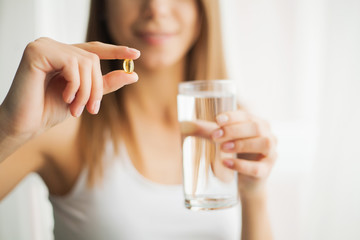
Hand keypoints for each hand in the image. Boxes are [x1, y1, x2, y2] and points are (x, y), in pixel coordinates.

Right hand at [0, 37, 139, 138]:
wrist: (25, 124)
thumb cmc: (50, 109)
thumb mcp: (84, 96)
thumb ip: (106, 84)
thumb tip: (133, 75)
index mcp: (64, 55)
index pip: (94, 48)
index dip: (115, 51)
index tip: (135, 54)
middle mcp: (54, 46)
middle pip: (93, 58)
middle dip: (97, 87)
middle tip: (92, 109)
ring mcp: (44, 46)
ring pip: (86, 62)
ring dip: (87, 91)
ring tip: (76, 108)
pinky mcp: (37, 51)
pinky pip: (72, 64)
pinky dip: (75, 85)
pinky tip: (65, 98)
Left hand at [212, 110, 276, 196]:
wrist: (245, 181)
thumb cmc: (234, 154)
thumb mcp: (222, 140)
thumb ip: (206, 131)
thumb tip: (185, 124)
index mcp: (257, 123)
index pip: (247, 115)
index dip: (233, 117)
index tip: (218, 120)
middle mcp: (268, 135)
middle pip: (256, 127)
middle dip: (234, 130)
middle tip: (215, 137)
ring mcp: (270, 153)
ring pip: (263, 144)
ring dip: (241, 144)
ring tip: (223, 148)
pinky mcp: (267, 170)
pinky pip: (258, 168)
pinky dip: (241, 165)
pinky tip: (227, 163)